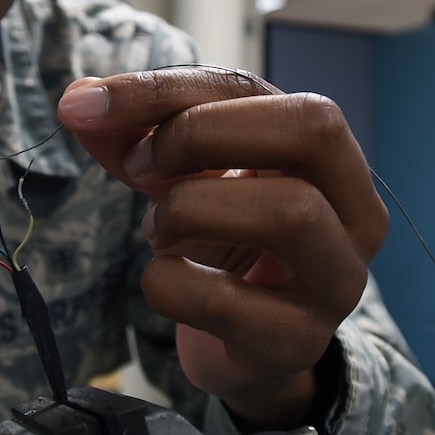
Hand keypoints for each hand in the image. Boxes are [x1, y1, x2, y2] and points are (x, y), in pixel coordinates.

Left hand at [57, 67, 386, 429]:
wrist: (243, 346)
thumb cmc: (224, 240)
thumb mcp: (183, 173)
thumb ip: (136, 132)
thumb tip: (79, 102)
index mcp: (328, 154)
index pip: (257, 87)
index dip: (163, 89)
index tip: (91, 107)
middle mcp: (354, 211)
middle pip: (311, 128)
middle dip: (202, 135)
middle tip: (140, 169)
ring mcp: (336, 280)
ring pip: (291, 212)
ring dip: (192, 208)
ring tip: (160, 230)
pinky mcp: (297, 343)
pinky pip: (228, 301)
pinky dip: (170, 283)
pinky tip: (164, 280)